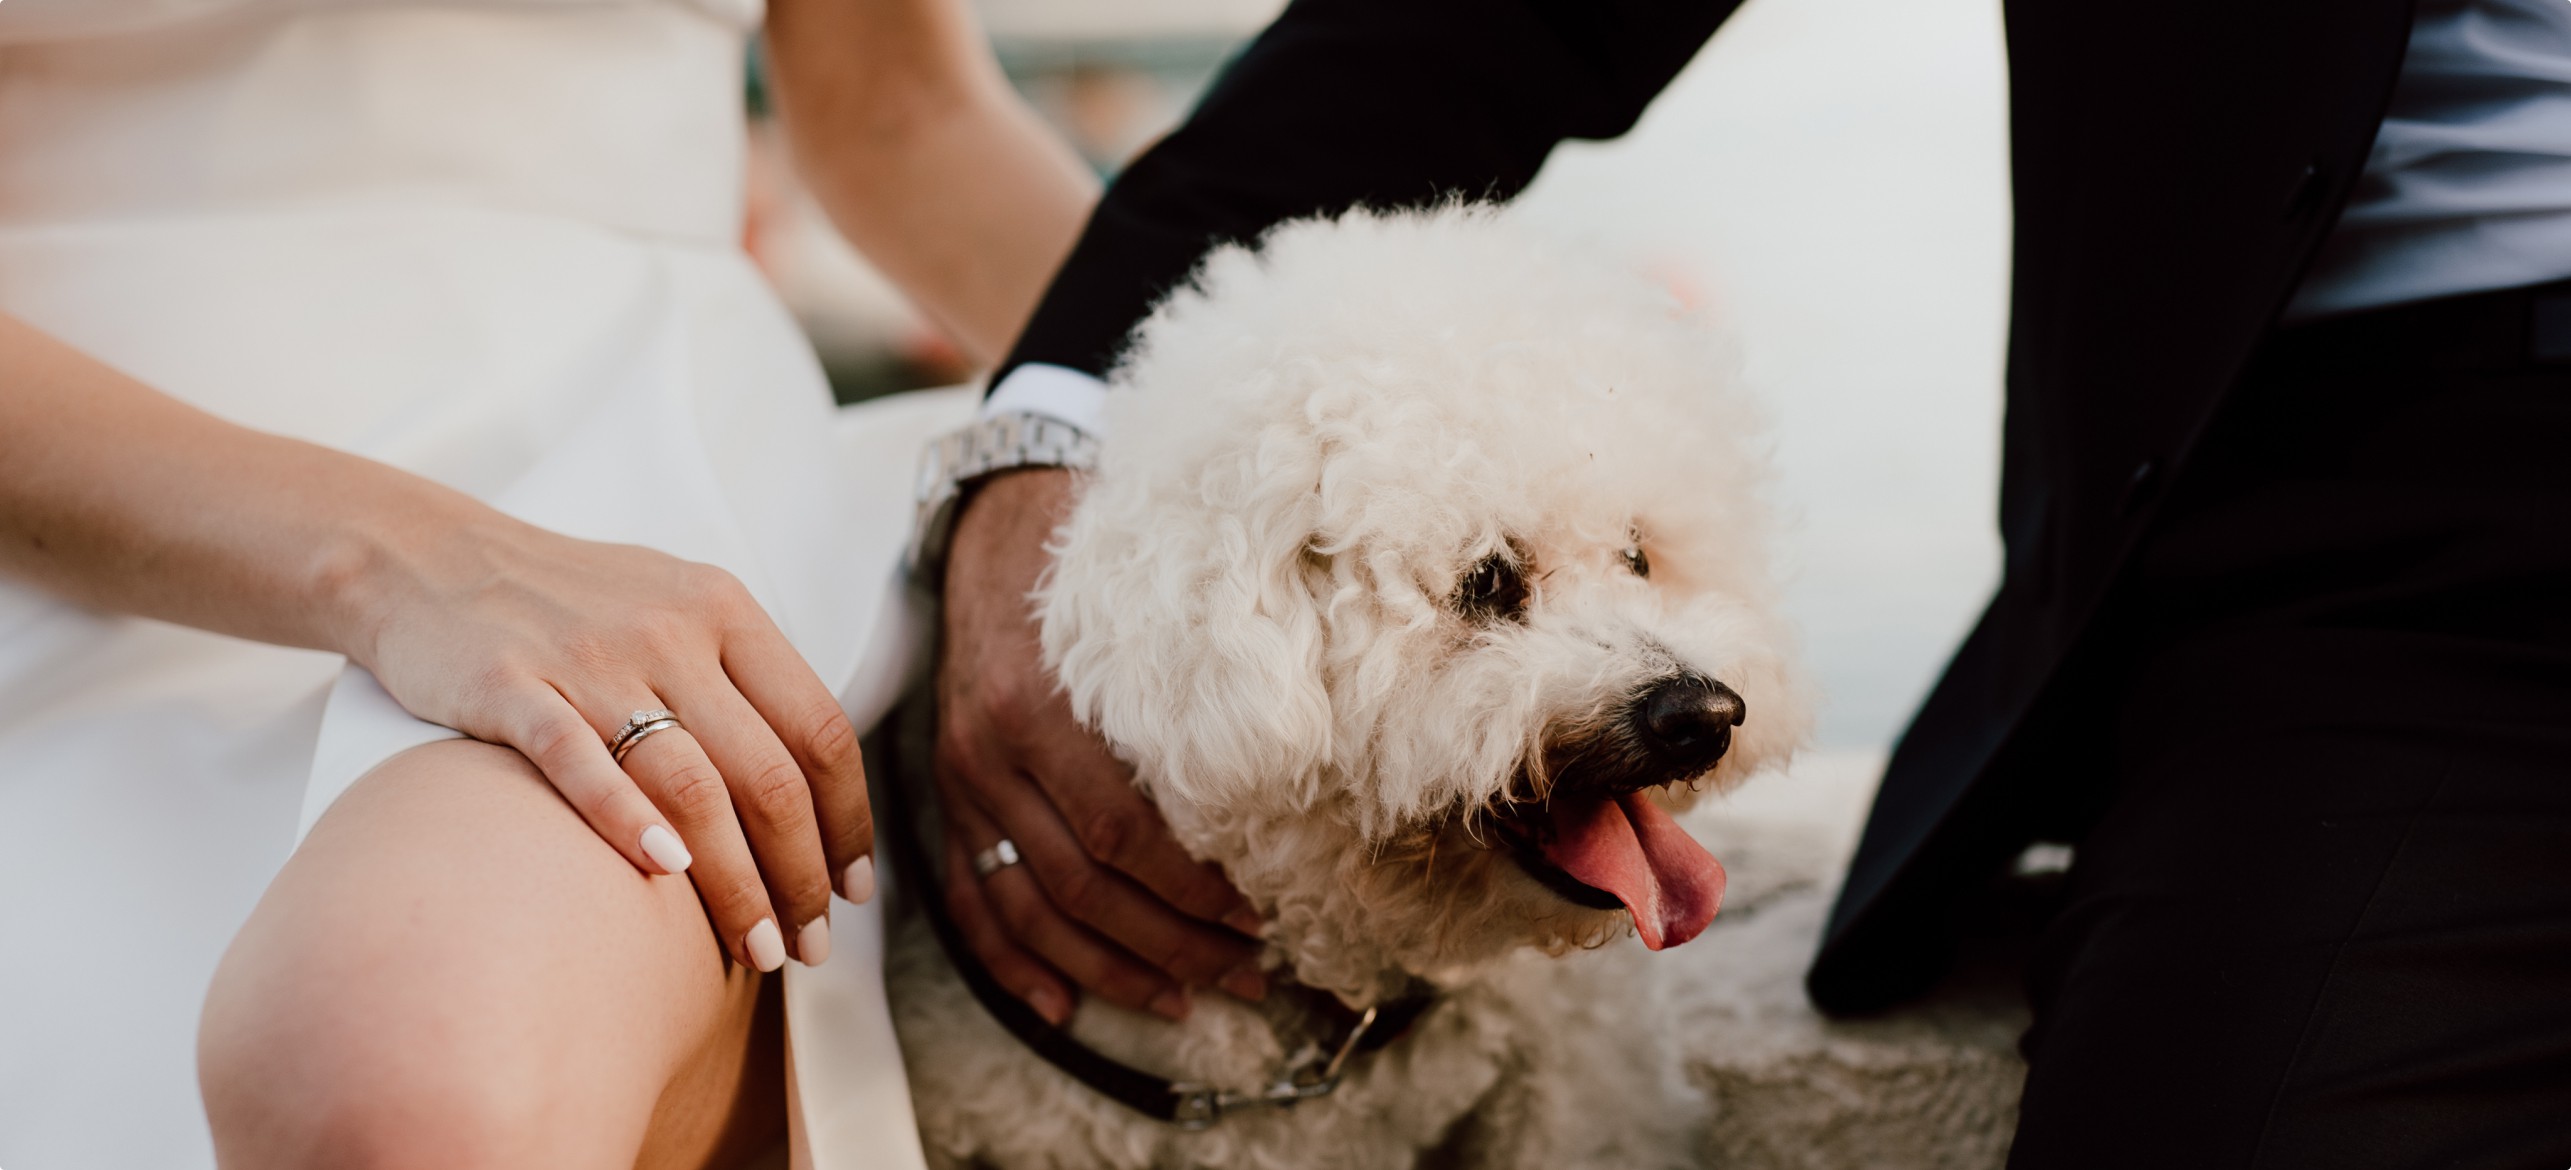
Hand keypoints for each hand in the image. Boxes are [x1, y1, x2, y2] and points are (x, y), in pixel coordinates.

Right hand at [343, 511, 873, 972]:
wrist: (428, 559)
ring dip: (733, 880)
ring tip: (755, 947)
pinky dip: (625, 820)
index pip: (819, 729)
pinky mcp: (509, 686)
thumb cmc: (568, 602)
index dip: (847, 820)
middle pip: (766, 773)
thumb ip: (744, 679)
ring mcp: (589, 658)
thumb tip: (816, 788)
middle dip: (799, 873)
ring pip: (690, 784)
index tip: (853, 890)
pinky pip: (578, 762)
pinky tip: (663, 874)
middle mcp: (670, 630)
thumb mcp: (675, 606)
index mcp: (724, 610)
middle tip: (809, 944)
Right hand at [934, 468, 1266, 1023]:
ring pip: (1033, 909)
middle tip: (1248, 975)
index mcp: (1039, 705)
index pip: (1123, 833)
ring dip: (1111, 969)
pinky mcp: (949, 797)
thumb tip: (1281, 770)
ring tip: (1184, 1001)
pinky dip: (1014, 964)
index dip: (1192, 889)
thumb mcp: (1139, 610)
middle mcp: (991, 752)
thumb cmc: (1088, 562)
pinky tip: (1061, 1009)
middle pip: (1084, 887)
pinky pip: (972, 902)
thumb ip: (1186, 689)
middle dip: (1173, 943)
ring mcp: (962, 781)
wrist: (992, 519)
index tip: (1260, 917)